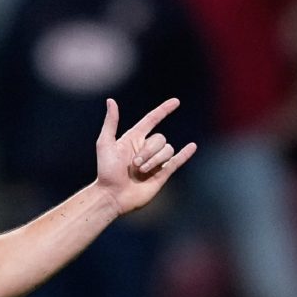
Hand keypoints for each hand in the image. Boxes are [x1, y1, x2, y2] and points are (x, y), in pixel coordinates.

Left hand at [94, 98, 196, 214]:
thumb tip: (111, 101)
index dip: (164, 110)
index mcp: (133, 138)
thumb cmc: (105, 171)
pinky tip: (192, 147)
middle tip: (133, 165)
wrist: (112, 195)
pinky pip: (177, 161)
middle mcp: (145, 148)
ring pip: (167, 151)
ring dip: (154, 160)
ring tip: (140, 172)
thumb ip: (111, 122)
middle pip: (160, 139)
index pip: (152, 120)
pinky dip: (185, 154)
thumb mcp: (105, 143)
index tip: (176, 101)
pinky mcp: (161, 174)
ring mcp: (154, 161)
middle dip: (148, 151)